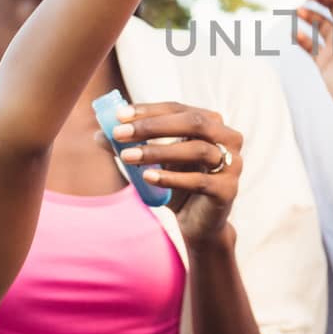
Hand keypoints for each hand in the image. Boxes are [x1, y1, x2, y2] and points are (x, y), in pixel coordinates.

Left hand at [112, 102, 243, 244]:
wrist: (197, 224)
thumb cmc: (177, 186)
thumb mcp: (154, 163)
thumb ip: (132, 146)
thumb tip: (99, 133)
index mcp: (212, 124)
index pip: (180, 108)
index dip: (149, 110)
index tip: (119, 116)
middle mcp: (229, 139)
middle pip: (193, 123)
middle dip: (153, 126)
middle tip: (120, 133)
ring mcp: (233, 164)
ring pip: (197, 150)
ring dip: (158, 152)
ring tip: (127, 157)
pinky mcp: (228, 190)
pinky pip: (199, 180)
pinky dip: (171, 178)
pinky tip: (147, 178)